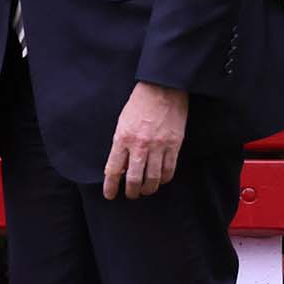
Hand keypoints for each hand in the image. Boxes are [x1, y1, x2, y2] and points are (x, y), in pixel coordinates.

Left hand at [103, 82, 188, 199]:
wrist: (162, 88)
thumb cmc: (139, 103)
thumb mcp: (122, 122)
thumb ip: (120, 145)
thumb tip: (122, 167)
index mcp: (123, 138)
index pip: (113, 170)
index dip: (110, 186)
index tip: (110, 195)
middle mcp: (140, 145)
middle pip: (134, 179)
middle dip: (131, 192)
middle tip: (131, 195)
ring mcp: (158, 146)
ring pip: (153, 179)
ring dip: (148, 189)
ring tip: (145, 190)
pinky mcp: (174, 145)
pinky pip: (169, 170)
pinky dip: (164, 179)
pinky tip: (160, 179)